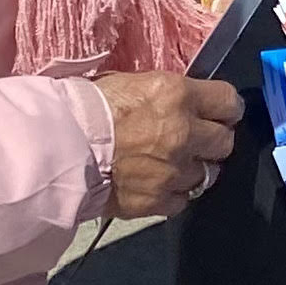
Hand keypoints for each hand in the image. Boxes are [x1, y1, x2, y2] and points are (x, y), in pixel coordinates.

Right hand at [95, 72, 242, 218]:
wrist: (56, 148)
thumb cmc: (86, 108)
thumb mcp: (132, 83)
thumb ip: (168, 95)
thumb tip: (186, 101)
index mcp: (178, 96)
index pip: (229, 102)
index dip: (226, 109)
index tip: (221, 113)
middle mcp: (184, 134)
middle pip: (224, 142)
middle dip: (214, 141)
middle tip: (197, 140)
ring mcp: (173, 171)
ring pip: (206, 175)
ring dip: (193, 169)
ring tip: (173, 165)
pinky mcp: (157, 200)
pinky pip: (182, 200)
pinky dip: (173, 194)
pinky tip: (158, 185)